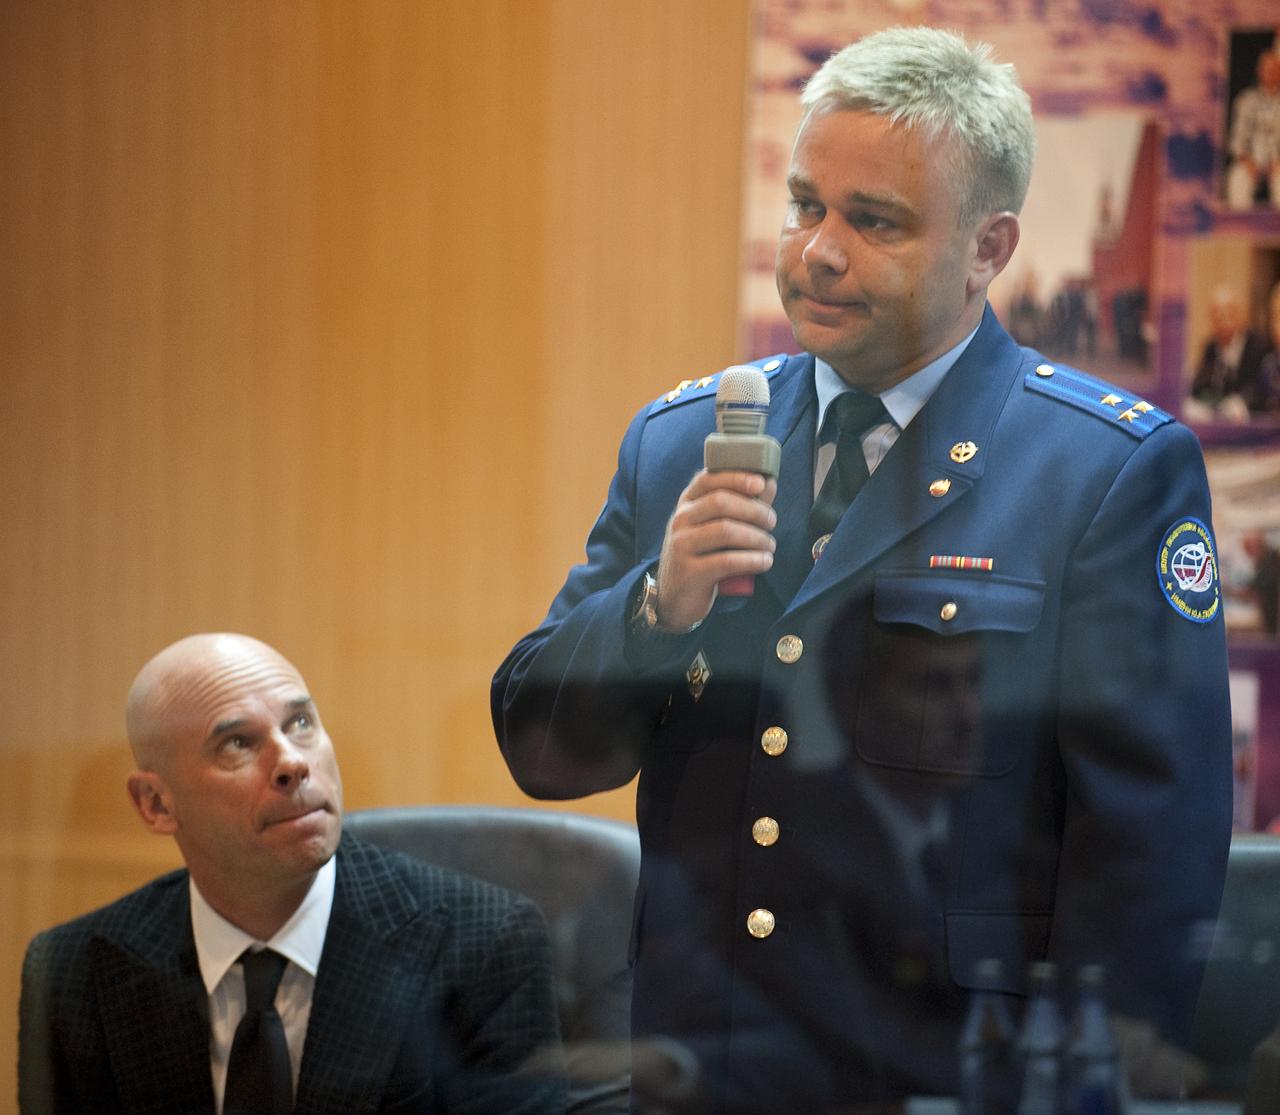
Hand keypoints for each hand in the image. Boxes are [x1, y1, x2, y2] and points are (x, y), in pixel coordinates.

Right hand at [655, 469, 776, 630]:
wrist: (675, 597)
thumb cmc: (703, 556)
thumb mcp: (714, 528)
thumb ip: (741, 504)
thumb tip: (769, 482)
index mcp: (686, 504)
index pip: (708, 479)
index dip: (736, 477)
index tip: (761, 483)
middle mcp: (680, 521)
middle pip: (720, 502)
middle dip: (753, 510)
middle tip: (771, 522)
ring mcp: (681, 546)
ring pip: (725, 531)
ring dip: (756, 537)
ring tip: (769, 546)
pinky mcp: (690, 572)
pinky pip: (726, 561)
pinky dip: (752, 560)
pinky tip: (765, 562)